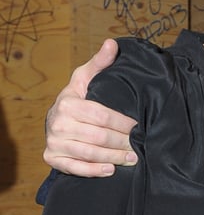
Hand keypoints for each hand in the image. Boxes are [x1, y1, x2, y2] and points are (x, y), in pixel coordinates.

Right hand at [44, 39, 136, 175]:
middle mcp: (58, 122)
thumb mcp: (86, 78)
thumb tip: (112, 44)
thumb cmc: (78, 98)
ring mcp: (54, 142)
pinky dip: (94, 170)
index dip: (122, 122)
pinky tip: (110, 170)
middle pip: (98, 136)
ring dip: (113, 158)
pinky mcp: (52, 158)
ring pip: (89, 153)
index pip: (101, 115)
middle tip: (140, 146)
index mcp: (68, 102)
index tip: (139, 126)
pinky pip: (75, 167)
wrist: (56, 119)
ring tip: (132, 159)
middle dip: (122, 142)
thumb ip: (100, 63)